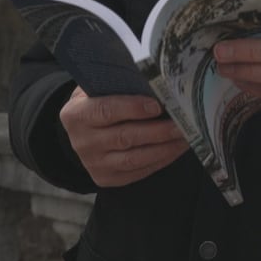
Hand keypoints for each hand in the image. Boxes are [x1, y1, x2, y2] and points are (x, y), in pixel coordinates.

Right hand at [58, 87, 188, 187]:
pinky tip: (176, 148)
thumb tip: (155, 82)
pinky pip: (139, 171)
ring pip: (134, 159)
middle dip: (157, 131)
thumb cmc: (97, 101)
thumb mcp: (98, 88)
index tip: (157, 105)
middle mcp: (82, 142)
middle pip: (124, 137)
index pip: (106, 111)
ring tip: (185, 136)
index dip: (132, 108)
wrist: (81, 131)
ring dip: (164, 148)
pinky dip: (161, 160)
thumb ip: (119, 85)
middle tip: (182, 123)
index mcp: (76, 115)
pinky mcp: (107, 178)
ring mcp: (94, 164)